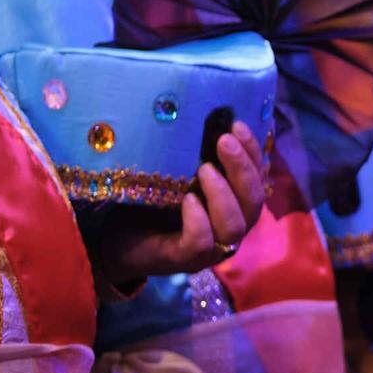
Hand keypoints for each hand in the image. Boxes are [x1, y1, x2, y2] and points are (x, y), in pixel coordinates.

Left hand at [95, 124, 266, 286]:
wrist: (113, 240)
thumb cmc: (148, 202)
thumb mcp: (174, 173)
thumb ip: (194, 154)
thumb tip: (205, 113)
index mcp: (234, 204)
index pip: (259, 179)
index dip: (254, 152)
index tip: (238, 125)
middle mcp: (229, 226)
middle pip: (254, 202)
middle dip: (243, 169)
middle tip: (224, 141)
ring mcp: (210, 248)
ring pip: (235, 225)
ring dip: (224, 195)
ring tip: (204, 169)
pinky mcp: (184, 259)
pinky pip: (202, 243)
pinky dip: (199, 220)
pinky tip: (188, 200)